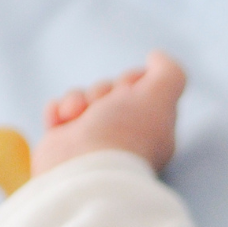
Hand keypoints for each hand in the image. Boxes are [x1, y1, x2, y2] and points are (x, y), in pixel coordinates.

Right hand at [32, 50, 186, 175]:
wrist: (82, 169)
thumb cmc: (124, 134)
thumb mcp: (160, 96)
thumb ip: (169, 72)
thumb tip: (156, 57)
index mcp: (150, 127)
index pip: (140, 87)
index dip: (132, 80)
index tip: (130, 93)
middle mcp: (123, 134)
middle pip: (111, 88)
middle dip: (104, 90)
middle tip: (104, 110)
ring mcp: (92, 139)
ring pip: (83, 95)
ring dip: (78, 99)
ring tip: (78, 117)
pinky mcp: (64, 143)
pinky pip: (58, 110)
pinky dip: (58, 111)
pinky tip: (62, 122)